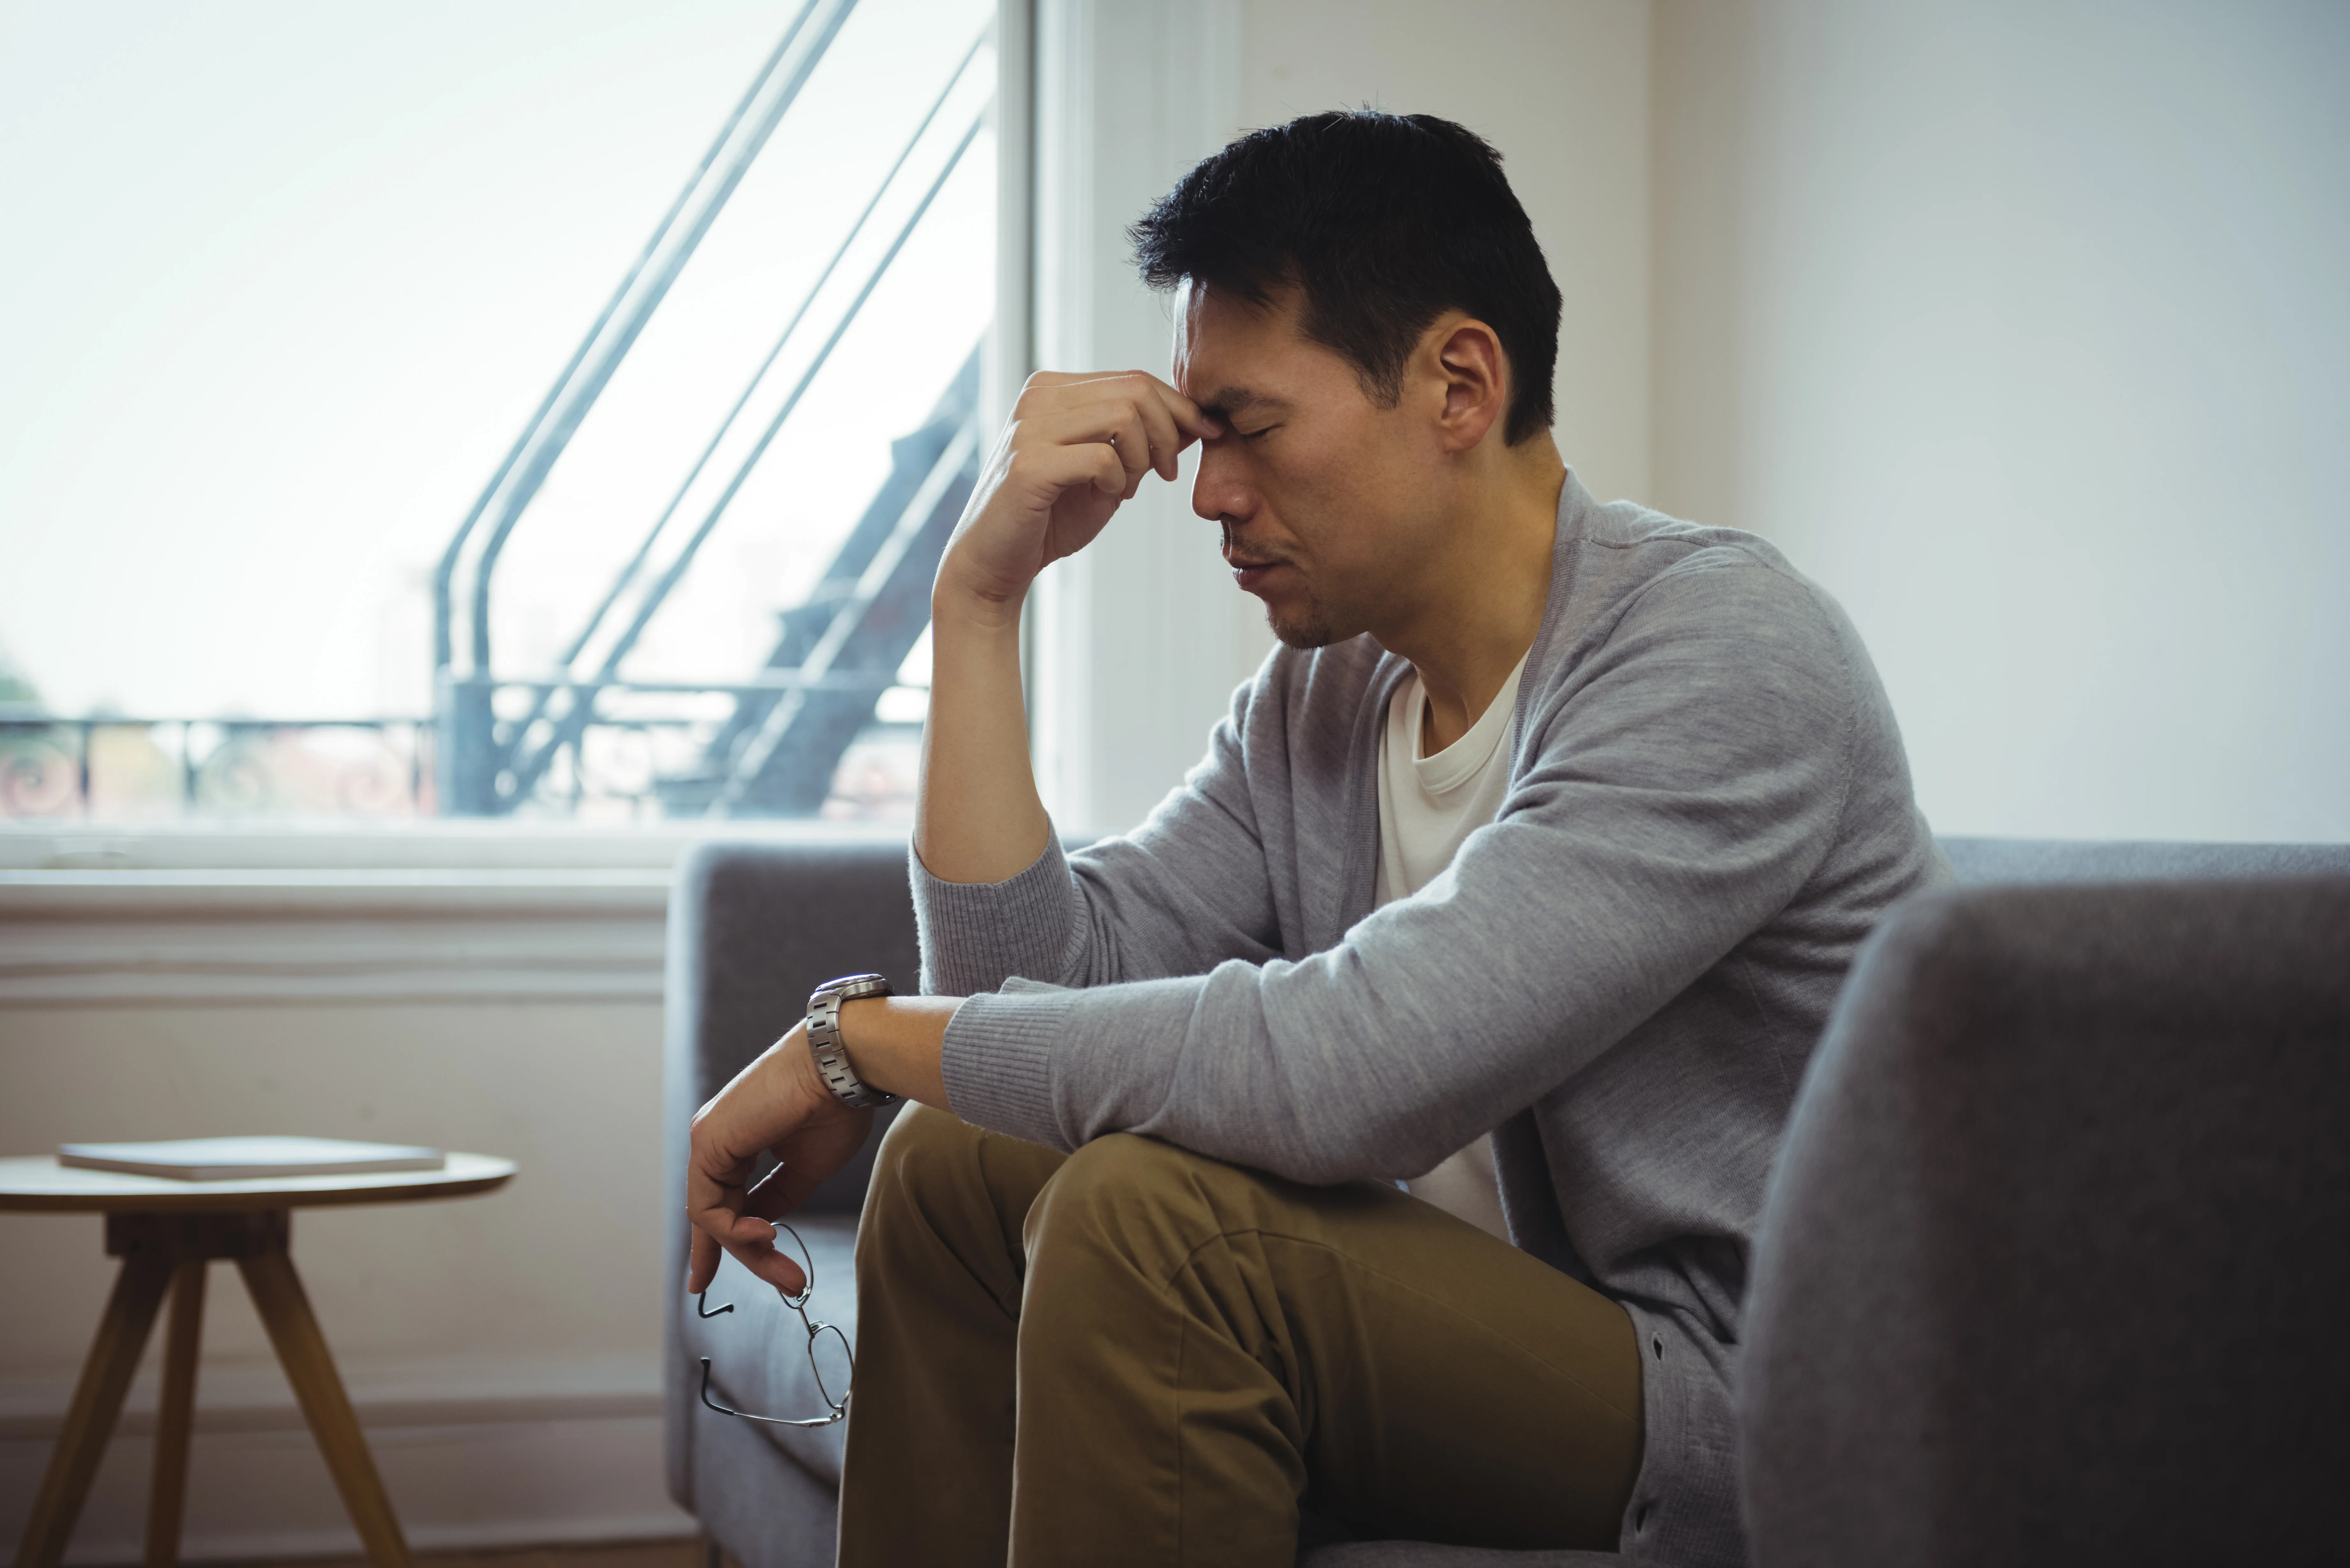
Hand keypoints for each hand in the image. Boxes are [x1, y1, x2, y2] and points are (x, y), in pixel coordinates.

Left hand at [685, 1024, 872, 1297]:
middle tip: (788, 1283)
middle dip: (750, 1256)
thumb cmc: (835, 1108)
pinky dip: (734, 1230)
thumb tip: (763, 1225)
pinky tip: (767, 1234)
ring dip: (750, 1250)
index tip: (704, 1281)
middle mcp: (717, 1141)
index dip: (718, 1244)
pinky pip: (708, 1206)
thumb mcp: (806, 1168)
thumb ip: (778, 1196)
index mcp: (738, 1141)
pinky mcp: (707, 1143)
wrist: (841, 1068)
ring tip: (787, 1271)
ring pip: (713, 1216)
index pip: (720, 1202)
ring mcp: (709, 1141)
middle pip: (719, 1215)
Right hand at [935, 370, 1221, 622]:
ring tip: (1131, 487)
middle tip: (1166, 472)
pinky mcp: (1028, 465)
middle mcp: (1037, 398)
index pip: (1133, 378)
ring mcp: (1029, 428)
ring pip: (1124, 416)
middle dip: (1169, 432)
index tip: (1205, 435)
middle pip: (1135, 391)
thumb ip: (1142, 441)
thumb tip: (1196, 418)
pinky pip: (1102, 457)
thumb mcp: (1108, 472)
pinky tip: (1108, 497)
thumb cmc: (1051, 518)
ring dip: (1144, 457)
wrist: (995, 565)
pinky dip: (1119, 481)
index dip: (1180, 407)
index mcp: (1052, 390)